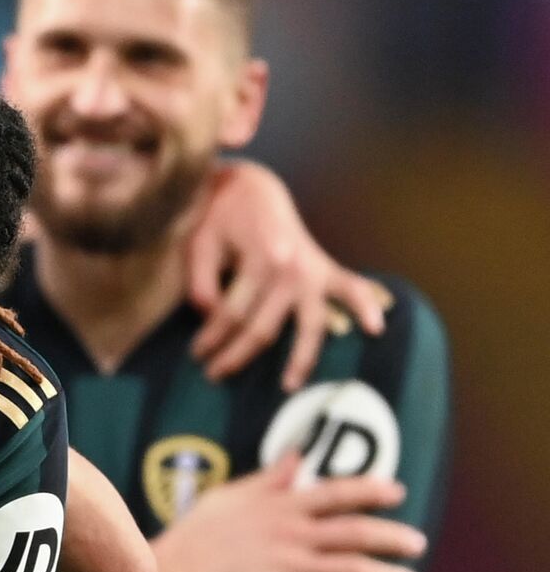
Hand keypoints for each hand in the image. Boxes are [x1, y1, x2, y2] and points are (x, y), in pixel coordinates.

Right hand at [151, 454, 425, 571]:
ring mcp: (292, 569)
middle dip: (392, 536)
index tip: (397, 490)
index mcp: (280, 507)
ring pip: (352, 570)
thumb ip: (268, 480)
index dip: (370, 490)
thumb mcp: (229, 497)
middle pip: (355, 532)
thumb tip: (295, 456)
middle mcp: (293, 535)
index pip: (335, 493)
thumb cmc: (196, 535)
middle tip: (418, 542)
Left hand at [185, 159, 390, 389]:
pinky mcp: (325, 267)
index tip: (196, 354)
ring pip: (309, 325)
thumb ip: (200, 283)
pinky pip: (352, 288)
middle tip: (213, 374)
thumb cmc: (220, 216)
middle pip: (263, 328)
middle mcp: (289, 270)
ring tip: (288, 385)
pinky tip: (375, 328)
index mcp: (257, 260)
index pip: (230, 314)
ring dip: (301, 358)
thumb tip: (211, 319)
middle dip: (236, 356)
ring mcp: (311, 270)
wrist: (253, 186)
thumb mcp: (199, 243)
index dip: (211, 338)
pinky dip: (366, 305)